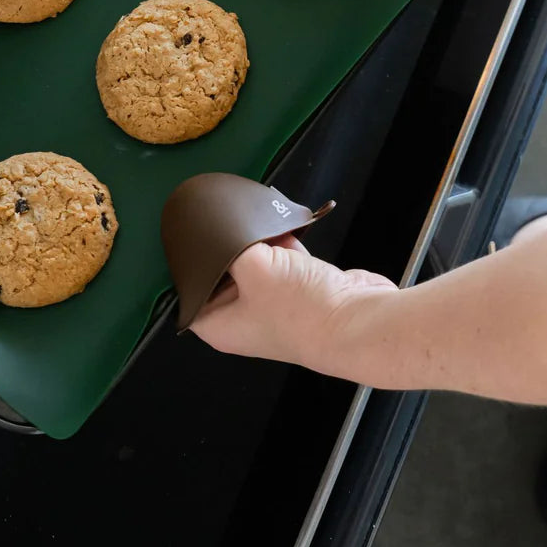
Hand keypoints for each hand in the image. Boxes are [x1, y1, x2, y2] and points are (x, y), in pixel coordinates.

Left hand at [190, 235, 396, 369]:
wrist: (356, 320)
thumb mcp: (253, 266)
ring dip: (261, 241)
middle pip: (224, 272)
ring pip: (255, 263)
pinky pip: (282, 260)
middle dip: (230, 244)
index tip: (191, 234)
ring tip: (262, 222)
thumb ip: (230, 242)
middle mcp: (244, 319)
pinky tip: (286, 228)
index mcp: (219, 325)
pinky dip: (283, 243)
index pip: (190, 290)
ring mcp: (273, 305)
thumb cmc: (302, 311)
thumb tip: (223, 227)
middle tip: (230, 221)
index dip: (190, 262)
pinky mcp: (299, 290)